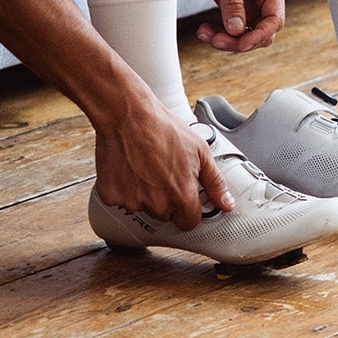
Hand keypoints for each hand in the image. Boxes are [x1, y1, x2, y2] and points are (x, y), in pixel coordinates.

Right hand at [92, 99, 234, 228]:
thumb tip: (227, 204)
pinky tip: (127, 167)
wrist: (129, 115)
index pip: (188, 222)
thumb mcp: (200, 152)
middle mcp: (157, 204)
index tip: (184, 196)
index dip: (189, 210)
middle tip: (162, 172)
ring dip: (143, 193)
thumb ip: (215, 183)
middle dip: (165, 199)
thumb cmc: (164, 129)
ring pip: (142, 207)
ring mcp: (132, 202)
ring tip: (144, 165)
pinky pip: (119, 199)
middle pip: (165, 214)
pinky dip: (122, 188)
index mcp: (181, 197)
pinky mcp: (110, 195)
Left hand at [192, 0, 284, 51]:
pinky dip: (221, 33)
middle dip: (240, 41)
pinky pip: (235, 28)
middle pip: (263, 32)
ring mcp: (253, 3)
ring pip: (248, 34)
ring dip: (228, 40)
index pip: (275, 19)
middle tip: (216, 40)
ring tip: (206, 34)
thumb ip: (232, 2)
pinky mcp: (240, 7)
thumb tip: (236, 30)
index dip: (259, 35)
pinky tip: (206, 30)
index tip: (240, 43)